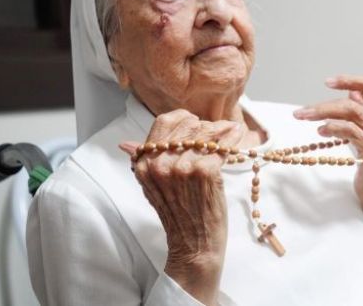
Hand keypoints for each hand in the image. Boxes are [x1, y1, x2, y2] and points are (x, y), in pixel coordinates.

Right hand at [119, 109, 243, 305]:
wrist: (193, 244)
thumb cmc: (177, 214)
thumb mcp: (152, 187)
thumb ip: (143, 161)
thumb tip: (126, 143)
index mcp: (144, 164)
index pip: (163, 122)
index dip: (183, 119)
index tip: (195, 124)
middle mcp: (160, 163)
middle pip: (187, 125)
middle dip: (204, 126)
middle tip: (217, 130)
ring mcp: (182, 167)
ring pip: (205, 134)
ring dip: (221, 131)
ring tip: (229, 131)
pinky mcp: (204, 172)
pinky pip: (221, 146)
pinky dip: (232, 139)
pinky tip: (236, 137)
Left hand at [293, 76, 362, 246]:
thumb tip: (351, 92)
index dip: (349, 80)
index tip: (327, 82)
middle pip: (352, 102)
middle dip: (323, 105)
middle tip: (300, 112)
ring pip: (349, 112)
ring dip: (321, 114)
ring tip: (303, 118)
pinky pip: (349, 130)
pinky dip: (332, 127)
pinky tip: (320, 130)